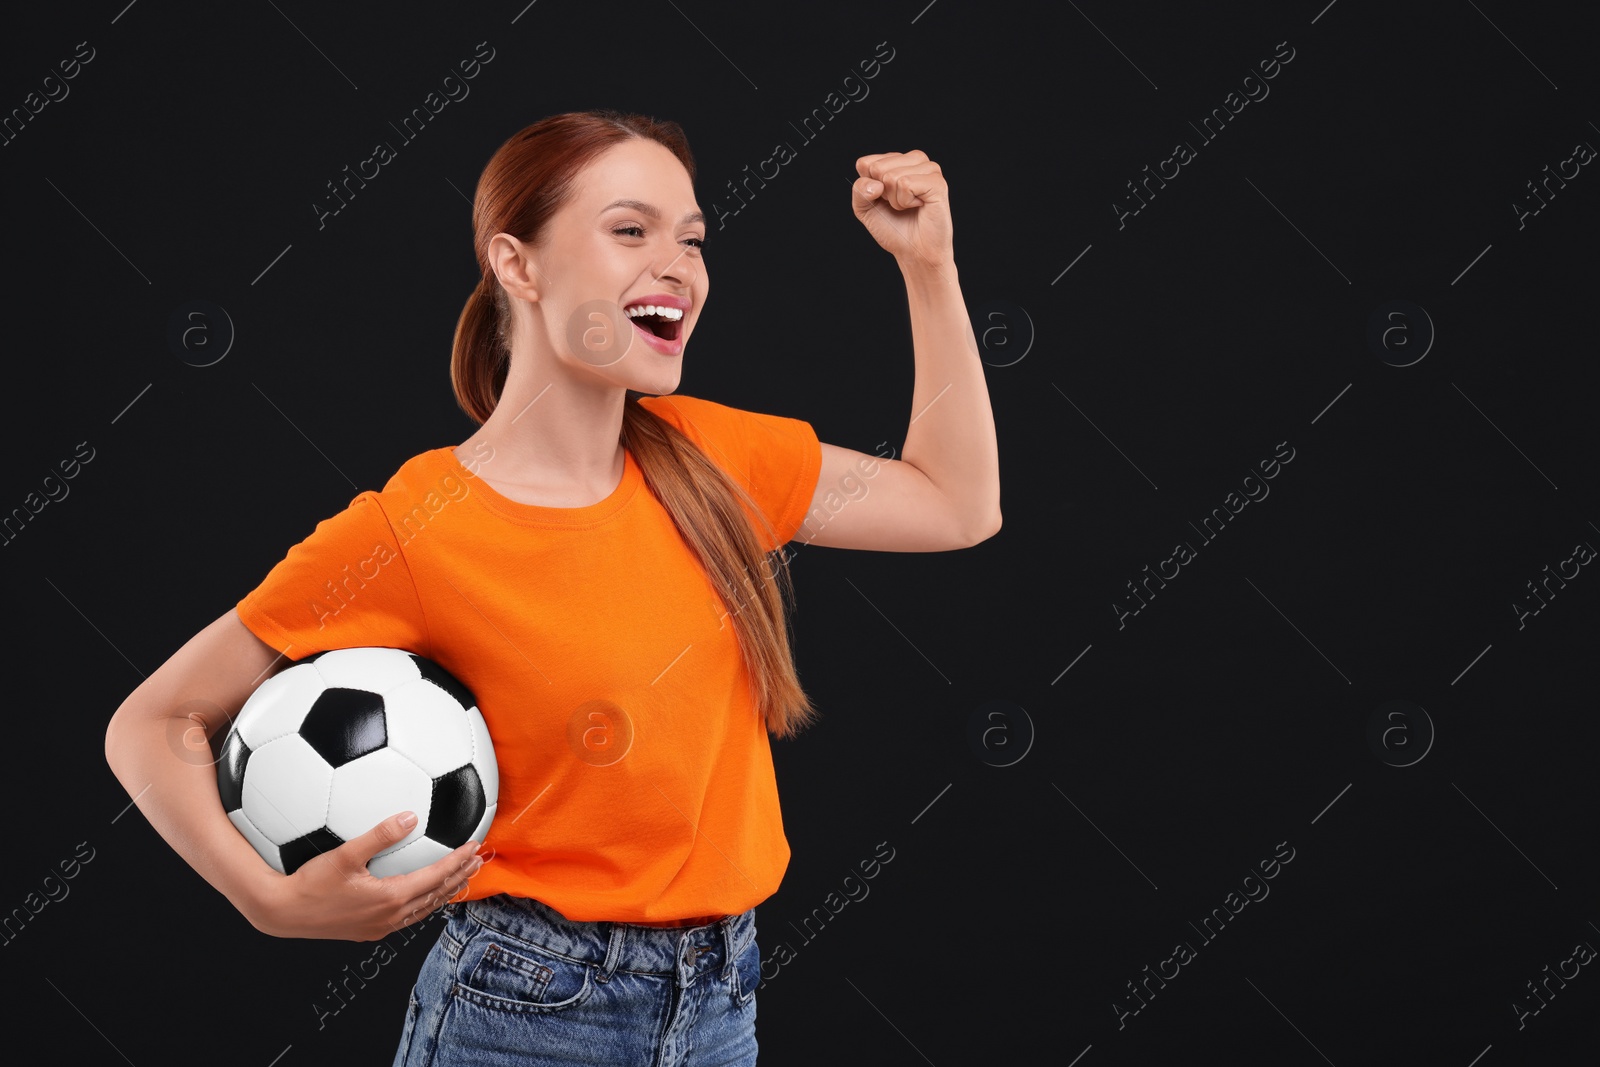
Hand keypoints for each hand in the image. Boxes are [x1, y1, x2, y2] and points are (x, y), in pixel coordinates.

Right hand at [247, 811, 484, 940]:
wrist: (283, 913)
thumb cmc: (310, 883)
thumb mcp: (345, 854)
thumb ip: (380, 834)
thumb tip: (410, 815)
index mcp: (391, 898)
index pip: (436, 877)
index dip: (458, 861)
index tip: (475, 846)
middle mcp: (391, 916)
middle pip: (436, 894)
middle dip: (459, 876)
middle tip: (478, 861)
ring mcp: (381, 926)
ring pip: (424, 908)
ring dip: (444, 891)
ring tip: (460, 878)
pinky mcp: (370, 930)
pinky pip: (408, 916)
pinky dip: (424, 901)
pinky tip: (423, 893)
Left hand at [851, 150, 952, 270]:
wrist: (915, 252)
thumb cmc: (893, 228)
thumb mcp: (865, 208)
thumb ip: (859, 190)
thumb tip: (876, 184)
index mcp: (897, 161)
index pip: (865, 163)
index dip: (868, 189)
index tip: (883, 200)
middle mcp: (914, 160)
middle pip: (877, 168)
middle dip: (882, 194)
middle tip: (899, 205)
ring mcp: (929, 168)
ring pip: (891, 176)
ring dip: (895, 200)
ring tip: (909, 207)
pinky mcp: (937, 182)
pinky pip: (905, 184)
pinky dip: (905, 202)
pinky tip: (918, 206)